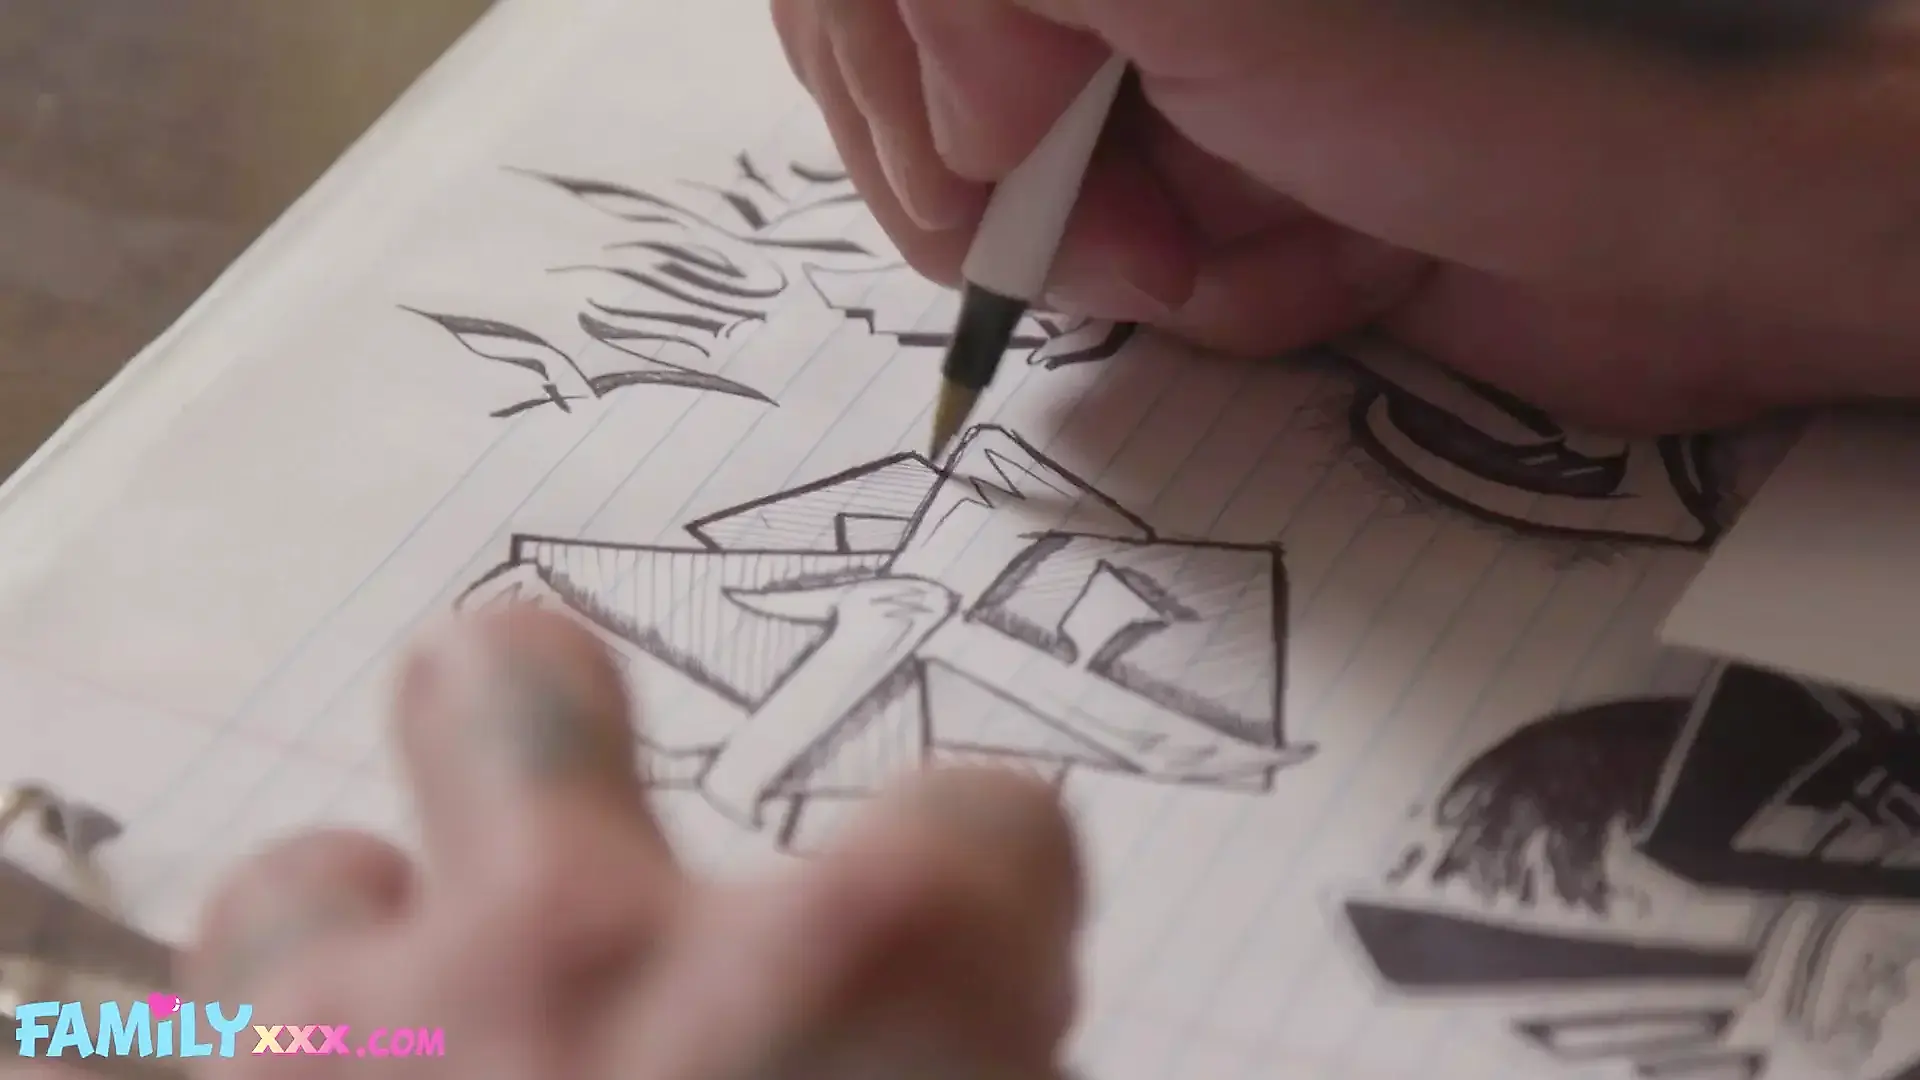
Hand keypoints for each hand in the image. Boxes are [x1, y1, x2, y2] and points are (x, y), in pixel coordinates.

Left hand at [174, 605, 1082, 1077]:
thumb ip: (943, 1031)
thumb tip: (928, 1036)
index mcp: (875, 979)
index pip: (985, 829)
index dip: (992, 900)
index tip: (987, 971)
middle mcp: (600, 964)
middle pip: (521, 690)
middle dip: (546, 730)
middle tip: (573, 828)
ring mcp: (375, 1056)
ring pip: (300, 892)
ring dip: (368, 973)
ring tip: (422, 1062)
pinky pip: (193, 1060)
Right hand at [773, 0, 1919, 430]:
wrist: (1703, 220)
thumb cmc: (1496, 70)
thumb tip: (927, 99)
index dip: (909, 79)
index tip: (1009, 149)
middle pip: (914, 86)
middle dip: (1025, 191)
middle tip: (1141, 234)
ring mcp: (1163, 74)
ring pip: (1012, 203)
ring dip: (1133, 260)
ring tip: (1276, 244)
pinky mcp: (1216, 180)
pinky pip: (1120, 277)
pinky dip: (1211, 302)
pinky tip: (1323, 269)